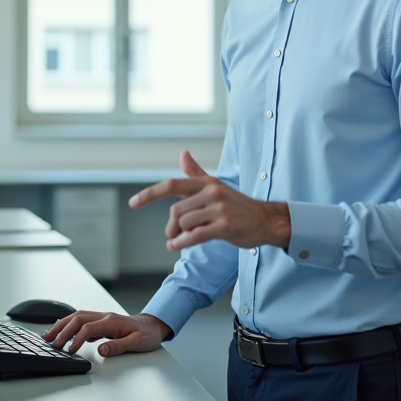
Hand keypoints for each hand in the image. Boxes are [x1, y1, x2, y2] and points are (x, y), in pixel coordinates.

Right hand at [42, 311, 171, 356]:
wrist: (154, 326)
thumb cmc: (148, 335)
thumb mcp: (137, 343)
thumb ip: (118, 346)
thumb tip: (101, 350)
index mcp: (112, 321)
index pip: (88, 328)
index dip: (76, 339)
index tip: (69, 351)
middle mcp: (105, 316)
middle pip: (78, 319)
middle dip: (62, 330)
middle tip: (51, 343)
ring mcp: (102, 317)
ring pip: (77, 317)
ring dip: (62, 325)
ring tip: (48, 335)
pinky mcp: (101, 322)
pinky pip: (81, 320)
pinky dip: (69, 325)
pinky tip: (61, 330)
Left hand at [128, 150, 290, 250]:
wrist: (266, 220)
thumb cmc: (238, 206)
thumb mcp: (216, 186)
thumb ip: (196, 173)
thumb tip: (182, 153)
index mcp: (207, 182)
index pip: (172, 185)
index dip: (150, 194)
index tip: (133, 203)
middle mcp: (212, 192)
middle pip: (176, 210)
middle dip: (171, 225)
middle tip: (173, 234)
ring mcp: (220, 209)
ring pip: (184, 223)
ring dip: (178, 236)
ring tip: (181, 240)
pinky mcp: (225, 226)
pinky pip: (194, 236)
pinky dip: (182, 243)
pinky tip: (176, 246)